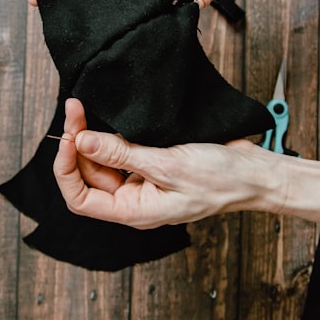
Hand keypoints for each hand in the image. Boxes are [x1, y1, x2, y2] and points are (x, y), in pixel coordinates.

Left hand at [52, 98, 283, 228]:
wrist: (254, 172)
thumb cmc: (221, 179)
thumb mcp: (168, 164)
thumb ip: (123, 153)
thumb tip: (82, 142)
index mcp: (134, 211)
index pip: (80, 199)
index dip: (65, 169)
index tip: (68, 136)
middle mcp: (133, 199)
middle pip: (87, 175)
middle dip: (77, 144)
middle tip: (75, 109)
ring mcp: (142, 182)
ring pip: (103, 161)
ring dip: (92, 137)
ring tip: (85, 108)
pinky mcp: (152, 164)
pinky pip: (122, 152)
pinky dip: (112, 135)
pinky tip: (109, 117)